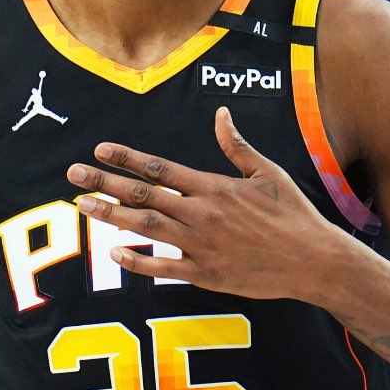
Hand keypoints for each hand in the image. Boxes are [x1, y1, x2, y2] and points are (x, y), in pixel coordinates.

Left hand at [65, 106, 356, 302]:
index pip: (160, 168)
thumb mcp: (267, 172)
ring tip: (83, 205)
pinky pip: (163, 268)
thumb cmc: (293, 214)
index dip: (126, 158)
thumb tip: (220, 115)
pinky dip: (137, 261)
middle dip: (105, 183)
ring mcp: (202, 246)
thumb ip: (237, 146)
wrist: (315, 261)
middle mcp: (202, 214)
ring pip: (146, 228)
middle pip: (144, 195)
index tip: (99, 150)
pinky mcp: (206, 274)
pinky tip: (113, 252)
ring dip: (111, 215)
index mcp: (214, 187)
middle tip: (74, 175)